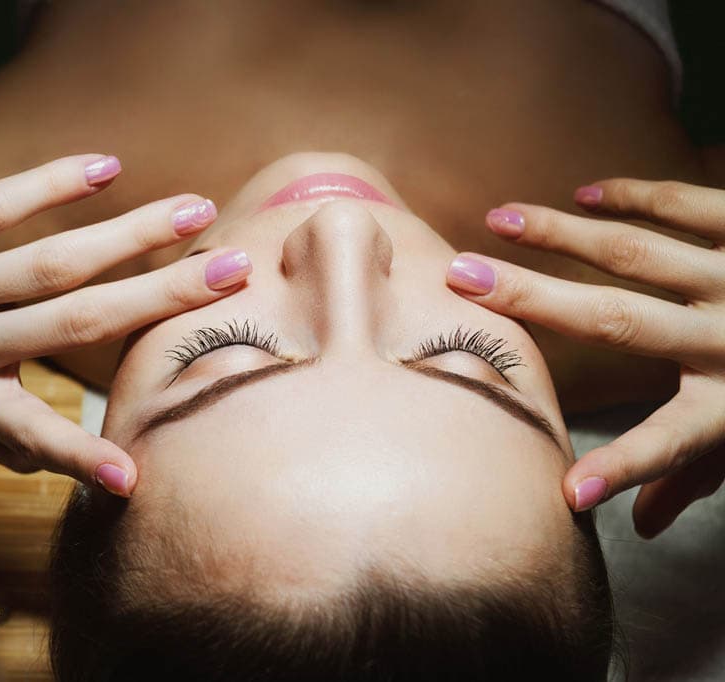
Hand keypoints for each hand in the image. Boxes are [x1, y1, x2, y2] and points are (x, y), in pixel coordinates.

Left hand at [0, 154, 245, 495]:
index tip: (136, 479)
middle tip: (231, 275)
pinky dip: (50, 186)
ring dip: (129, 236)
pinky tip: (105, 167)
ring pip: (46, 263)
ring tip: (192, 213)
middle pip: (71, 322)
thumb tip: (55, 466)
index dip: (81, 457)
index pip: (28, 433)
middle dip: (160, 300)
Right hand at [444, 179, 724, 536]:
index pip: (670, 449)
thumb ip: (695, 481)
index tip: (569, 492)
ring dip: (562, 232)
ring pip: (638, 251)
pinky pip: (690, 204)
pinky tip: (586, 191)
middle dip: (534, 299)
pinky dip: (635, 195)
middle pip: (617, 319)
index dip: (623, 470)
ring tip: (502, 219)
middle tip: (462, 275)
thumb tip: (631, 526)